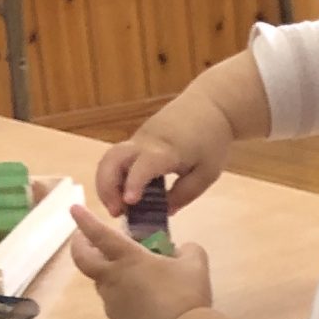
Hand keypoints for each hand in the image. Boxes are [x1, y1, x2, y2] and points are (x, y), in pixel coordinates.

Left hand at [68, 205, 212, 318]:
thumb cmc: (187, 296)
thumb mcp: (196, 264)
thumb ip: (187, 249)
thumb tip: (181, 249)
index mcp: (128, 258)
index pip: (99, 234)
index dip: (84, 220)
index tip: (74, 209)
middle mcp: (113, 278)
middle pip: (82, 259)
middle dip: (79, 245)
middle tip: (84, 240)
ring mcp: (112, 303)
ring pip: (102, 282)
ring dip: (108, 272)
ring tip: (129, 273)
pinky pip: (116, 304)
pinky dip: (123, 296)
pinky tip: (142, 301)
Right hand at [94, 90, 233, 214]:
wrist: (208, 106)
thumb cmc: (211, 141)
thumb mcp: (207, 174)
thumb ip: (185, 194)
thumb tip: (164, 212)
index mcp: (167, 150)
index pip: (143, 165)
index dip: (133, 183)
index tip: (128, 202)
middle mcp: (145, 142)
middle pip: (113, 159)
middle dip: (107, 187)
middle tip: (116, 213)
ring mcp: (137, 139)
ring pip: (110, 158)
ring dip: (106, 184)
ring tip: (118, 209)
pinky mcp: (136, 141)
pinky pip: (118, 159)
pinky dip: (114, 178)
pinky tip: (123, 197)